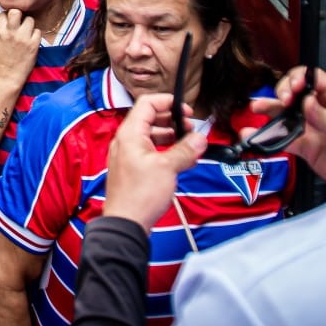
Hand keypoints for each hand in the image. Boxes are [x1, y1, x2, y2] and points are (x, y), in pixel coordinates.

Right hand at [0, 7, 39, 84]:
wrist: (8, 77)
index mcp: (0, 33)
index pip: (3, 14)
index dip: (6, 16)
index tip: (8, 20)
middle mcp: (12, 34)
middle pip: (16, 12)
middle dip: (18, 14)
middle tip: (19, 20)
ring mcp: (24, 39)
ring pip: (30, 20)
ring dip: (28, 24)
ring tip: (26, 31)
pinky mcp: (33, 45)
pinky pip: (38, 31)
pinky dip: (35, 34)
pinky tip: (31, 39)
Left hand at [102, 92, 206, 230]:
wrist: (126, 222)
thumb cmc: (139, 195)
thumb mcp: (167, 168)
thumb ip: (185, 150)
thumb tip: (199, 139)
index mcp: (130, 133)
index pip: (147, 103)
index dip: (168, 102)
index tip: (186, 111)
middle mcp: (126, 141)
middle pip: (149, 119)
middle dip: (172, 121)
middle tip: (190, 129)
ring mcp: (128, 155)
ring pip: (151, 136)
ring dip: (170, 137)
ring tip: (189, 145)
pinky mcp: (132, 169)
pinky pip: (150, 152)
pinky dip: (165, 151)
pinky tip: (180, 160)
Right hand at [250, 66, 325, 188]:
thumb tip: (306, 102)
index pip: (313, 78)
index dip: (301, 78)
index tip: (296, 88)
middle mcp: (320, 110)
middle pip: (294, 92)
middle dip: (284, 91)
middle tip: (284, 101)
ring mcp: (311, 128)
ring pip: (284, 113)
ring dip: (270, 109)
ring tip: (257, 108)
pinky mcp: (305, 147)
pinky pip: (283, 139)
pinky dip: (268, 137)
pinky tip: (256, 135)